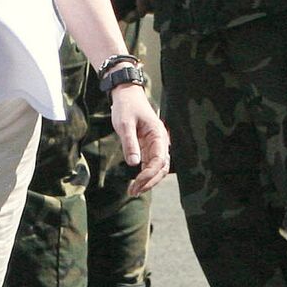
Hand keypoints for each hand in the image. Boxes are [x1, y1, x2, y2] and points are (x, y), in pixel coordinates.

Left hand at [109, 83, 169, 197]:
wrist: (127, 95)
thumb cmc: (126, 107)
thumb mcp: (125, 124)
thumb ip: (130, 143)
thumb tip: (133, 164)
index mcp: (158, 135)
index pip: (158, 161)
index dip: (149, 175)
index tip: (136, 183)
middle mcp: (160, 141)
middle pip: (161, 167)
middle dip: (149, 182)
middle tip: (133, 191)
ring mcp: (155, 144)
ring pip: (157, 168)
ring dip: (148, 180)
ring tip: (134, 190)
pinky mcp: (148, 146)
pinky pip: (150, 163)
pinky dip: (145, 174)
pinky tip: (136, 182)